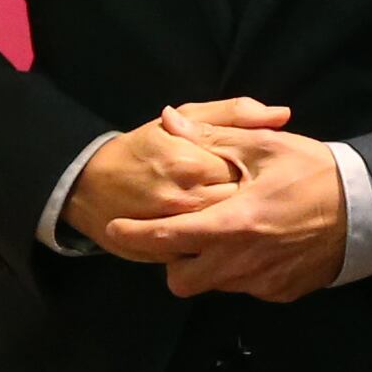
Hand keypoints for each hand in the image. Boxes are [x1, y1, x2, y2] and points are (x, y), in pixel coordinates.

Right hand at [68, 98, 284, 252]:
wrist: (90, 184)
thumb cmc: (144, 146)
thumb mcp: (186, 117)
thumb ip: (235, 113)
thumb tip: (282, 115)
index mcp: (193, 162)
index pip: (250, 173)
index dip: (263, 175)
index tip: (264, 173)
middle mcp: (185, 199)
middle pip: (241, 209)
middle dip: (253, 205)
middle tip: (257, 199)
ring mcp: (174, 231)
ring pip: (226, 238)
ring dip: (240, 231)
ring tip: (243, 219)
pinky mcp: (164, 256)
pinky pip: (204, 258)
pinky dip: (219, 252)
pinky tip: (225, 240)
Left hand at [107, 127, 349, 301]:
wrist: (369, 209)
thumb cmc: (314, 172)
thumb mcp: (262, 146)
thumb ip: (210, 139)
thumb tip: (168, 121)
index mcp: (229, 224)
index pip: (164, 239)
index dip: (132, 237)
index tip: (114, 230)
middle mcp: (240, 263)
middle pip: (180, 281)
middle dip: (173, 262)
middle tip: (185, 234)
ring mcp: (261, 282)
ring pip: (214, 285)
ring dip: (210, 264)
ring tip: (229, 232)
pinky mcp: (281, 293)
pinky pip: (247, 288)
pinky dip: (243, 270)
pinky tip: (261, 244)